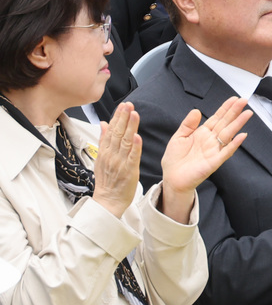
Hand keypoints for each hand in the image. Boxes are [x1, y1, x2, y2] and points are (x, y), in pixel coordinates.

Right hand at [92, 103, 143, 218]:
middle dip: (123, 117)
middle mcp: (111, 155)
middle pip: (117, 133)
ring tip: (134, 114)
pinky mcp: (129, 171)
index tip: (123, 105)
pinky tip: (137, 136)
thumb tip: (104, 123)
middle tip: (129, 104)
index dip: (118, 117)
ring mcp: (120, 162)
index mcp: (105, 151)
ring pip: (125, 142)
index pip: (111, 130)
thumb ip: (104, 140)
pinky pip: (132, 157)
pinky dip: (135, 146)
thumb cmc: (107, 180)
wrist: (108, 200)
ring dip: (129, 127)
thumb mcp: (102, 157)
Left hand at [159, 97, 251, 222]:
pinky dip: (234, 144)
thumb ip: (188, 124)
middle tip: (244, 100)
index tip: (234, 99)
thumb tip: (196, 111)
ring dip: (238, 124)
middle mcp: (211, 140)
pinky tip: (242, 136)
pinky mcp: (214, 162)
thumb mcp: (178, 137)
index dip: (225, 108)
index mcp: (202, 133)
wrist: (172, 178)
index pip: (217, 118)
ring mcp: (214, 150)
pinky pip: (226, 152)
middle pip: (225, 123)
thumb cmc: (175, 159)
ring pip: (228, 134)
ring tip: (247, 114)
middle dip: (235, 112)